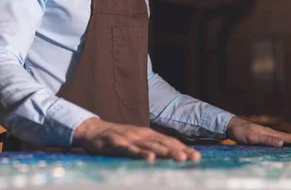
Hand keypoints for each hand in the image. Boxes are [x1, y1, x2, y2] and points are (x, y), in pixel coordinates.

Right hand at [73, 117, 200, 161]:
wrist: (93, 130)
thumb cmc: (118, 138)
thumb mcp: (137, 141)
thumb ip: (152, 146)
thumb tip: (171, 154)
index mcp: (148, 134)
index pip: (169, 141)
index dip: (183, 148)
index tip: (197, 157)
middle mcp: (141, 134)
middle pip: (163, 143)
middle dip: (179, 150)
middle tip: (194, 158)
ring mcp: (129, 138)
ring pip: (150, 146)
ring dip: (165, 152)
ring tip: (179, 158)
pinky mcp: (116, 143)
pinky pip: (129, 149)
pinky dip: (140, 154)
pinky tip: (149, 159)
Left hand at [226, 116, 290, 146]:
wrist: (232, 126)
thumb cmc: (241, 132)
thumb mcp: (253, 137)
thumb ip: (266, 140)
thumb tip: (282, 142)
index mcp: (272, 133)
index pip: (290, 138)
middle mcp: (272, 133)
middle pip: (290, 138)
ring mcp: (268, 134)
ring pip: (286, 139)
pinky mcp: (264, 137)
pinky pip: (279, 140)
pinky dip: (287, 143)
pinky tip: (288, 145)